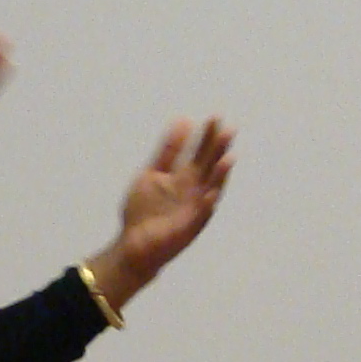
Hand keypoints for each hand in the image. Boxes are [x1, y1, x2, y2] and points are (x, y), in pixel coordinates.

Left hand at [83, 118, 233, 311]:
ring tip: (227, 159)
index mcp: (185, 178)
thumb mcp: (152, 173)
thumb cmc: (143, 210)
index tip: (215, 117)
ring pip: (210, 190)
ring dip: (219, 176)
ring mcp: (193, 210)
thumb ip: (167, 151)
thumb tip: (183, 120)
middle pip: (209, 167)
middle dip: (218, 151)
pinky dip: (205, 206)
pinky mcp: (188, 229)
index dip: (208, 136)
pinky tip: (211, 194)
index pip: (201, 153)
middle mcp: (194, 192)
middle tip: (228, 130)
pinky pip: (199, 216)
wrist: (132, 244)